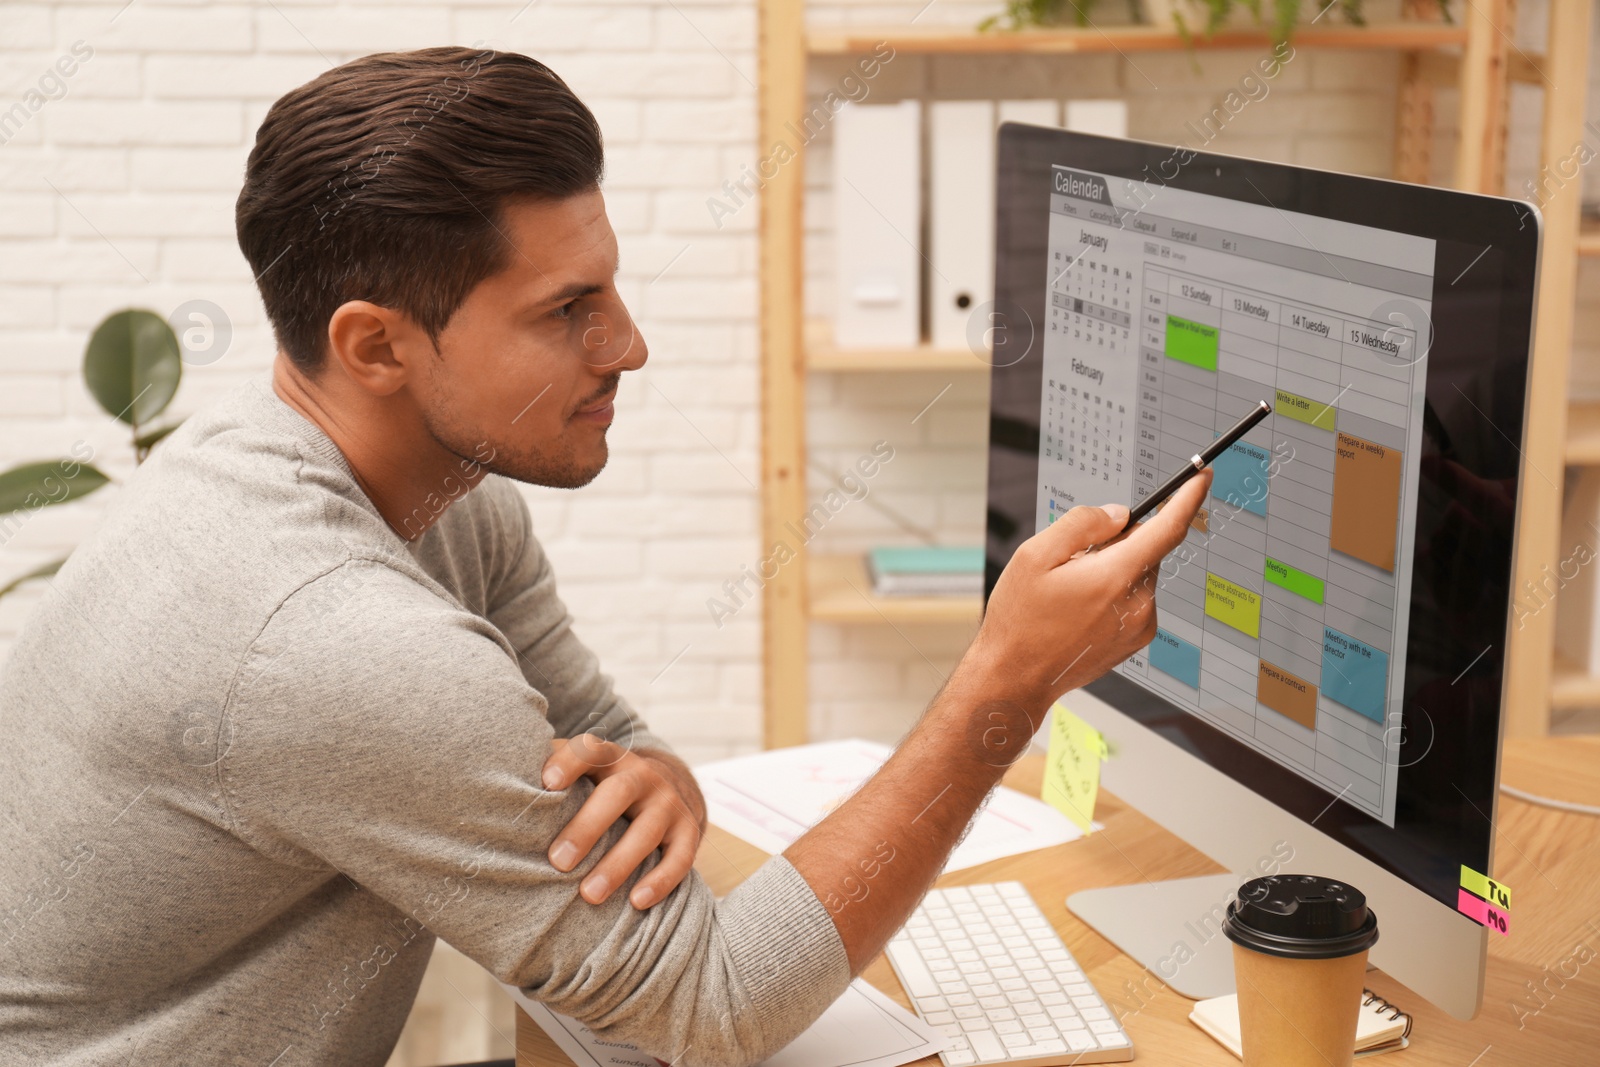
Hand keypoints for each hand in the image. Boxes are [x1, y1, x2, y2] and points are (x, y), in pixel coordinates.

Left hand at [542, 736, 704, 908]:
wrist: (671, 785)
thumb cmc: (604, 786)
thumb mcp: (585, 771)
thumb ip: (550, 770)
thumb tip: (492, 781)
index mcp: (609, 758)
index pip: (590, 750)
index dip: (570, 762)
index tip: (546, 783)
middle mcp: (642, 775)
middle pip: (617, 794)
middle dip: (588, 827)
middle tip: (557, 861)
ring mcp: (668, 803)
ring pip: (647, 830)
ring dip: (618, 863)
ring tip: (589, 895)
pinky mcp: (688, 831)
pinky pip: (680, 857)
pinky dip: (661, 880)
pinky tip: (637, 902)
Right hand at [966, 470, 1210, 714]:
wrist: (1016, 678)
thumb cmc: (1020, 620)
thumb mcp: (1034, 556)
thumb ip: (1081, 524)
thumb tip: (1119, 515)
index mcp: (1114, 577)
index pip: (1168, 529)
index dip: (1189, 498)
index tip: (1203, 477)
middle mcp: (1137, 603)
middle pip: (1145, 549)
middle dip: (1117, 542)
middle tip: (1073, 560)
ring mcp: (1141, 625)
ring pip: (1139, 573)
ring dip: (1113, 569)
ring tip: (1070, 593)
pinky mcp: (1137, 639)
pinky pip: (1135, 598)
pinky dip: (1114, 592)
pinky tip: (1080, 609)